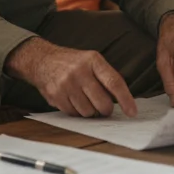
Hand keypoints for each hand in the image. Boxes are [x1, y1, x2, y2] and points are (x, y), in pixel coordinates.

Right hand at [5, 38, 137, 117]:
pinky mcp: (56, 95)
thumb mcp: (90, 60)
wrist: (42, 60)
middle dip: (105, 110)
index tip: (132, 112)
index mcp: (93, 60)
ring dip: (90, 111)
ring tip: (84, 100)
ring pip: (88, 112)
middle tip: (103, 107)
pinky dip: (76, 111)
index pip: (114, 82)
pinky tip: (72, 100)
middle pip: (102, 103)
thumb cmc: (72, 63)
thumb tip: (123, 101)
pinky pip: (74, 114)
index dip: (125, 99)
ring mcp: (66, 84)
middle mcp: (79, 71)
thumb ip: (106, 77)